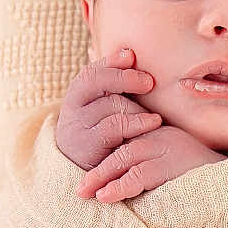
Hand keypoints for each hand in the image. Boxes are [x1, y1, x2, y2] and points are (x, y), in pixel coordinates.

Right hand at [55, 48, 163, 173]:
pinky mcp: (88, 145)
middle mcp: (73, 106)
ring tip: (154, 113)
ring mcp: (78, 126)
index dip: (111, 61)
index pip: (91, 70)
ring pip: (110, 104)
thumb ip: (116, 87)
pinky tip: (153, 123)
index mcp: (78, 93)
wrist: (84, 173)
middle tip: (149, 82)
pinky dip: (137, 123)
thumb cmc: (104, 135)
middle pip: (95, 81)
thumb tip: (131, 53)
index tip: (132, 56)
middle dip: (125, 78)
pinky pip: (114, 127)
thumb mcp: (105, 109)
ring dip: (136, 107)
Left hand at [77, 123, 223, 202]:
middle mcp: (160, 136)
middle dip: (96, 170)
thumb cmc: (205, 175)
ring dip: (101, 177)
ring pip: (124, 160)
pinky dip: (119, 186)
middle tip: (79, 188)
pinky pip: (139, 175)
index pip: (125, 140)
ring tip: (85, 192)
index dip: (104, 156)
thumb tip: (126, 178)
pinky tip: (105, 196)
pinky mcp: (170, 164)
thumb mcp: (176, 161)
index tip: (87, 174)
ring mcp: (165, 148)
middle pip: (119, 150)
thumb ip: (154, 164)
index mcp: (160, 133)